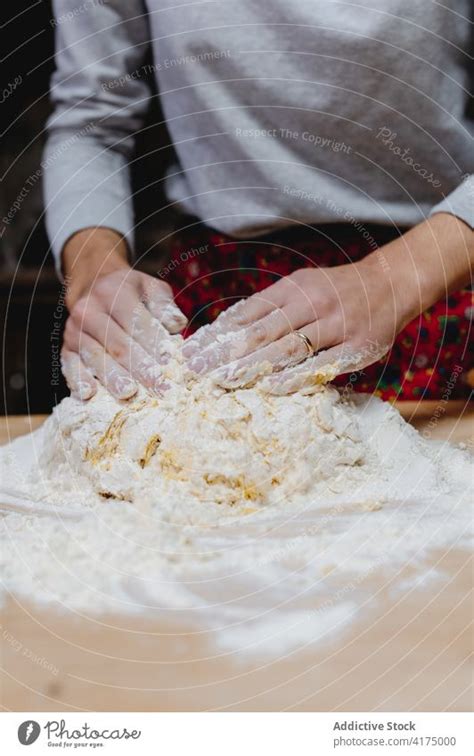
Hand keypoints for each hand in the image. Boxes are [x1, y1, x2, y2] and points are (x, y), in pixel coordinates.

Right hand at [60, 229, 186, 399]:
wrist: (93, 286)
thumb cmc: (131, 293)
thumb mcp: (151, 289)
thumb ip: (164, 306)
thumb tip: (177, 325)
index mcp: (114, 292)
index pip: (136, 322)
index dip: (154, 344)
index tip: (169, 363)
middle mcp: (90, 310)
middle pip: (118, 343)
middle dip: (140, 368)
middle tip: (158, 387)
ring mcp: (74, 330)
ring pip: (95, 356)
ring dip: (112, 377)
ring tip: (128, 394)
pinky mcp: (66, 347)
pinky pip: (70, 365)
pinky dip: (79, 380)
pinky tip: (89, 394)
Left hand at [183, 258, 402, 389]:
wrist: (391, 284)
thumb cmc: (337, 291)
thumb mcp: (301, 287)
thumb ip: (269, 308)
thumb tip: (224, 331)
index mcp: (292, 288)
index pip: (246, 313)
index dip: (216, 333)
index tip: (190, 352)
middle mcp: (310, 303)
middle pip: (261, 331)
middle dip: (225, 352)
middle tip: (196, 371)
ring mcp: (335, 324)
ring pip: (288, 346)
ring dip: (253, 365)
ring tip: (224, 381)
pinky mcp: (356, 346)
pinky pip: (323, 363)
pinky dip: (297, 376)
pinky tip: (272, 388)